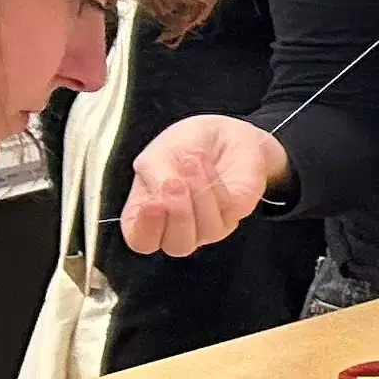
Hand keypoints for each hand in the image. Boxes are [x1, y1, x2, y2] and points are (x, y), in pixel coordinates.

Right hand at [121, 114, 289, 256]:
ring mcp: (209, 225)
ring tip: (191, 162)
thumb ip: (153, 181)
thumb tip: (162, 199)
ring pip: (207, 231)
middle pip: (178, 246)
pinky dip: (215, 185)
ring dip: (198, 193)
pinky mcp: (235, 213)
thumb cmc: (180, 148)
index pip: (142, 241)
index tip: (151, 203)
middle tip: (174, 182)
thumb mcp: (154, 158)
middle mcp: (179, 228)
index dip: (146, 229)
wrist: (218, 132)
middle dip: (178, 213)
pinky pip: (227, 210)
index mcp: (149, 218)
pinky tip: (206, 165)